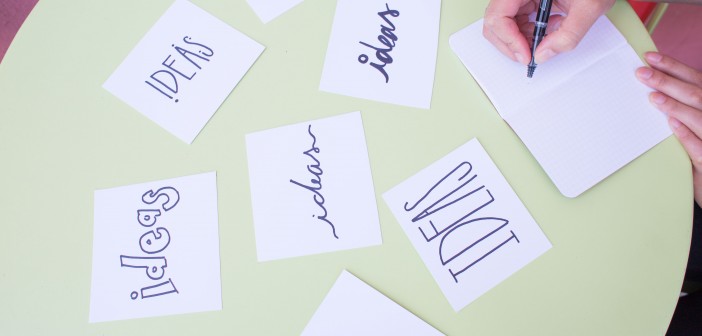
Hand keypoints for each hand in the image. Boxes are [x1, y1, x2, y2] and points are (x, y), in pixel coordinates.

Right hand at [483, 0, 614, 64]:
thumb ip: (567, 35)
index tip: (526, 55)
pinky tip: (550, 29)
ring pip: (505, 22)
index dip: (509, 40)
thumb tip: (542, 55)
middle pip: (496, 20)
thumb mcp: (589, 7)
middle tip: (528, 58)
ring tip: (544, 42)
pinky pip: (519, 18)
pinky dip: (531, 31)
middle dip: (510, 44)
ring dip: (521, 39)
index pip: (498, 15)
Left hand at [636, 52, 701, 205]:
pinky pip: (699, 146)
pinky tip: (672, 124)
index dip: (673, 66)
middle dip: (668, 81)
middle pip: (696, 93)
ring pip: (699, 117)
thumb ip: (684, 103)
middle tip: (641, 73)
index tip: (649, 57)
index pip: (695, 78)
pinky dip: (686, 134)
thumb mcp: (696, 120)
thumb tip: (654, 85)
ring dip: (676, 106)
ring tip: (653, 97)